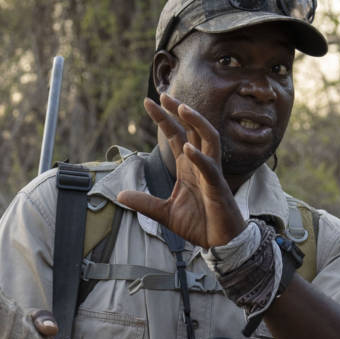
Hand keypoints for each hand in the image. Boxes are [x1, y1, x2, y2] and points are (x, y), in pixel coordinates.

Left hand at [116, 94, 245, 248]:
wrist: (220, 243)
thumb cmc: (200, 225)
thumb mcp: (164, 213)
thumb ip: (144, 203)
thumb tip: (119, 196)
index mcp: (188, 167)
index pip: (175, 135)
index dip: (163, 118)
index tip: (148, 102)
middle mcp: (200, 164)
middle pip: (193, 129)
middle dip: (179, 111)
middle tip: (164, 95)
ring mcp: (211, 174)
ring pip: (209, 139)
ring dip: (196, 123)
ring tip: (182, 109)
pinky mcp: (218, 188)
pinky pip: (210, 168)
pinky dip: (199, 158)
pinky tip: (187, 149)